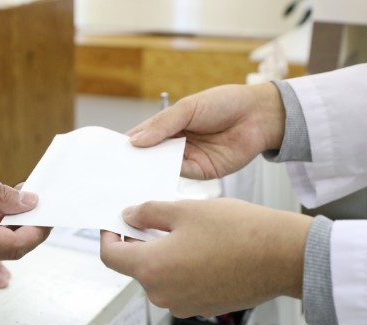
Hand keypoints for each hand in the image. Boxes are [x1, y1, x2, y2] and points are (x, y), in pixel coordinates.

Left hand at [100, 199, 311, 317]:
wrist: (283, 257)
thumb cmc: (238, 231)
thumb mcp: (184, 210)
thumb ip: (148, 212)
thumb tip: (128, 216)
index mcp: (151, 269)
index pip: (110, 256)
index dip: (108, 236)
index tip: (114, 223)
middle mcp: (162, 294)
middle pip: (135, 266)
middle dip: (139, 241)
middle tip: (153, 218)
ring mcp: (182, 304)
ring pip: (158, 275)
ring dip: (161, 254)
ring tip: (183, 231)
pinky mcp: (201, 307)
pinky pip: (178, 285)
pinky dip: (179, 267)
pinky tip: (199, 248)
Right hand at [126, 83, 284, 179]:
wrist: (259, 116)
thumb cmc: (225, 103)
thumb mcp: (188, 108)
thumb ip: (162, 125)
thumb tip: (135, 141)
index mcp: (169, 125)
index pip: (141, 136)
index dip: (126, 144)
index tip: (108, 153)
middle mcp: (175, 143)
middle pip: (148, 155)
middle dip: (133, 161)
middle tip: (113, 170)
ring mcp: (186, 158)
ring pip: (160, 167)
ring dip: (146, 171)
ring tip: (127, 177)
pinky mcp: (200, 172)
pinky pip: (178, 176)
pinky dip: (165, 178)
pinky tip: (153, 179)